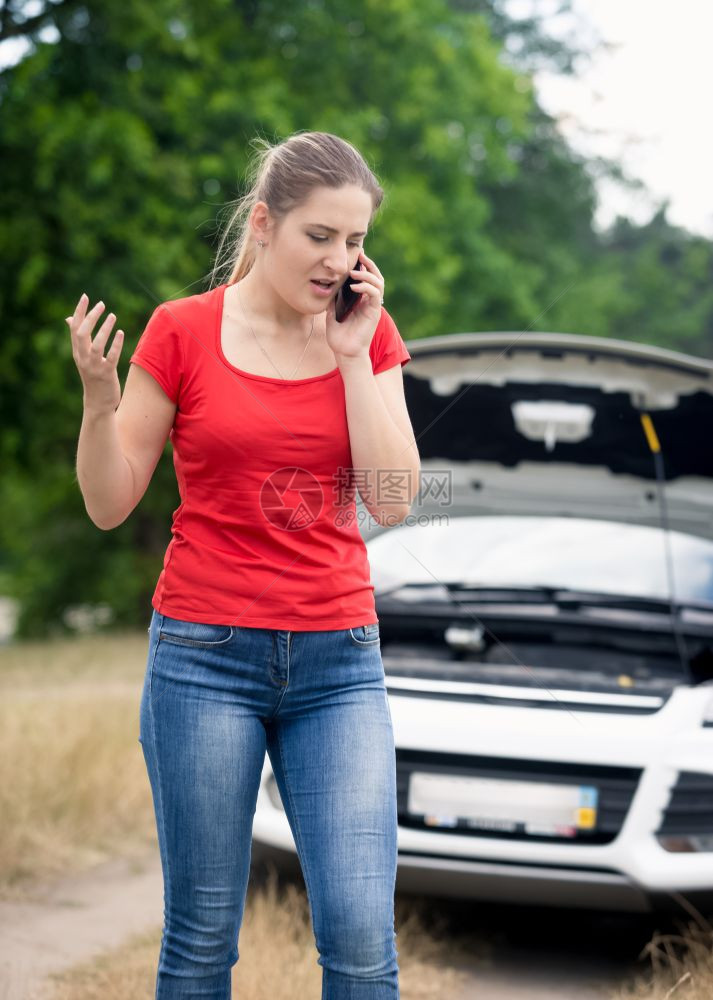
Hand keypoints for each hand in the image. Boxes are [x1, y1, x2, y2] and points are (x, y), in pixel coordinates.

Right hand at [66, 294, 123, 411]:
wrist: (98, 403)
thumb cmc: (93, 376)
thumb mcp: (83, 357)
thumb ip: (79, 338)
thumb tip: (69, 319)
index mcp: (77, 352)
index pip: (75, 328)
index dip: (79, 311)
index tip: (85, 296)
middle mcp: (83, 358)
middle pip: (82, 333)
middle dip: (91, 317)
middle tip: (101, 304)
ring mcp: (94, 366)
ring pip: (96, 344)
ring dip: (104, 329)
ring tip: (113, 316)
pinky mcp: (106, 374)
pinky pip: (111, 357)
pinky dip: (116, 344)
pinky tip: (121, 333)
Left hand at [325, 249, 384, 364]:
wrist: (345, 353)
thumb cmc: (339, 338)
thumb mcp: (331, 314)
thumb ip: (333, 301)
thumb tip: (328, 287)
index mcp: (360, 300)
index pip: (366, 278)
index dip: (363, 265)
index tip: (355, 254)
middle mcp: (369, 301)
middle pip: (376, 276)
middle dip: (369, 264)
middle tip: (360, 254)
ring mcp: (373, 306)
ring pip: (378, 283)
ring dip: (368, 274)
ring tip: (354, 271)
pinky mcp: (374, 312)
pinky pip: (375, 294)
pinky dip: (367, 287)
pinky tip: (355, 286)